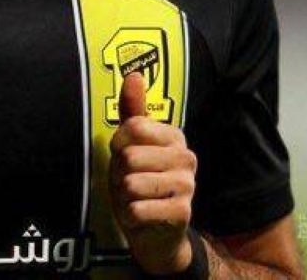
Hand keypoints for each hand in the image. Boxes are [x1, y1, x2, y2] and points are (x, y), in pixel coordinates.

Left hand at [108, 71, 197, 274]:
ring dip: (124, 197)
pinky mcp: (182, 213)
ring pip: (132, 184)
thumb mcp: (132, 144)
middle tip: (129, 183)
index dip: (118, 145)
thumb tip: (134, 73)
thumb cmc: (140, 181)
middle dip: (119, 174)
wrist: (157, 233)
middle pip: (129, 157)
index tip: (125, 156)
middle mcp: (186, 157)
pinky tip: (140, 217)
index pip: (132, 127)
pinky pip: (138, 209)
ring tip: (135, 199)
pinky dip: (130, 216)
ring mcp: (187, 186)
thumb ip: (132, 109)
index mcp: (174, 136)